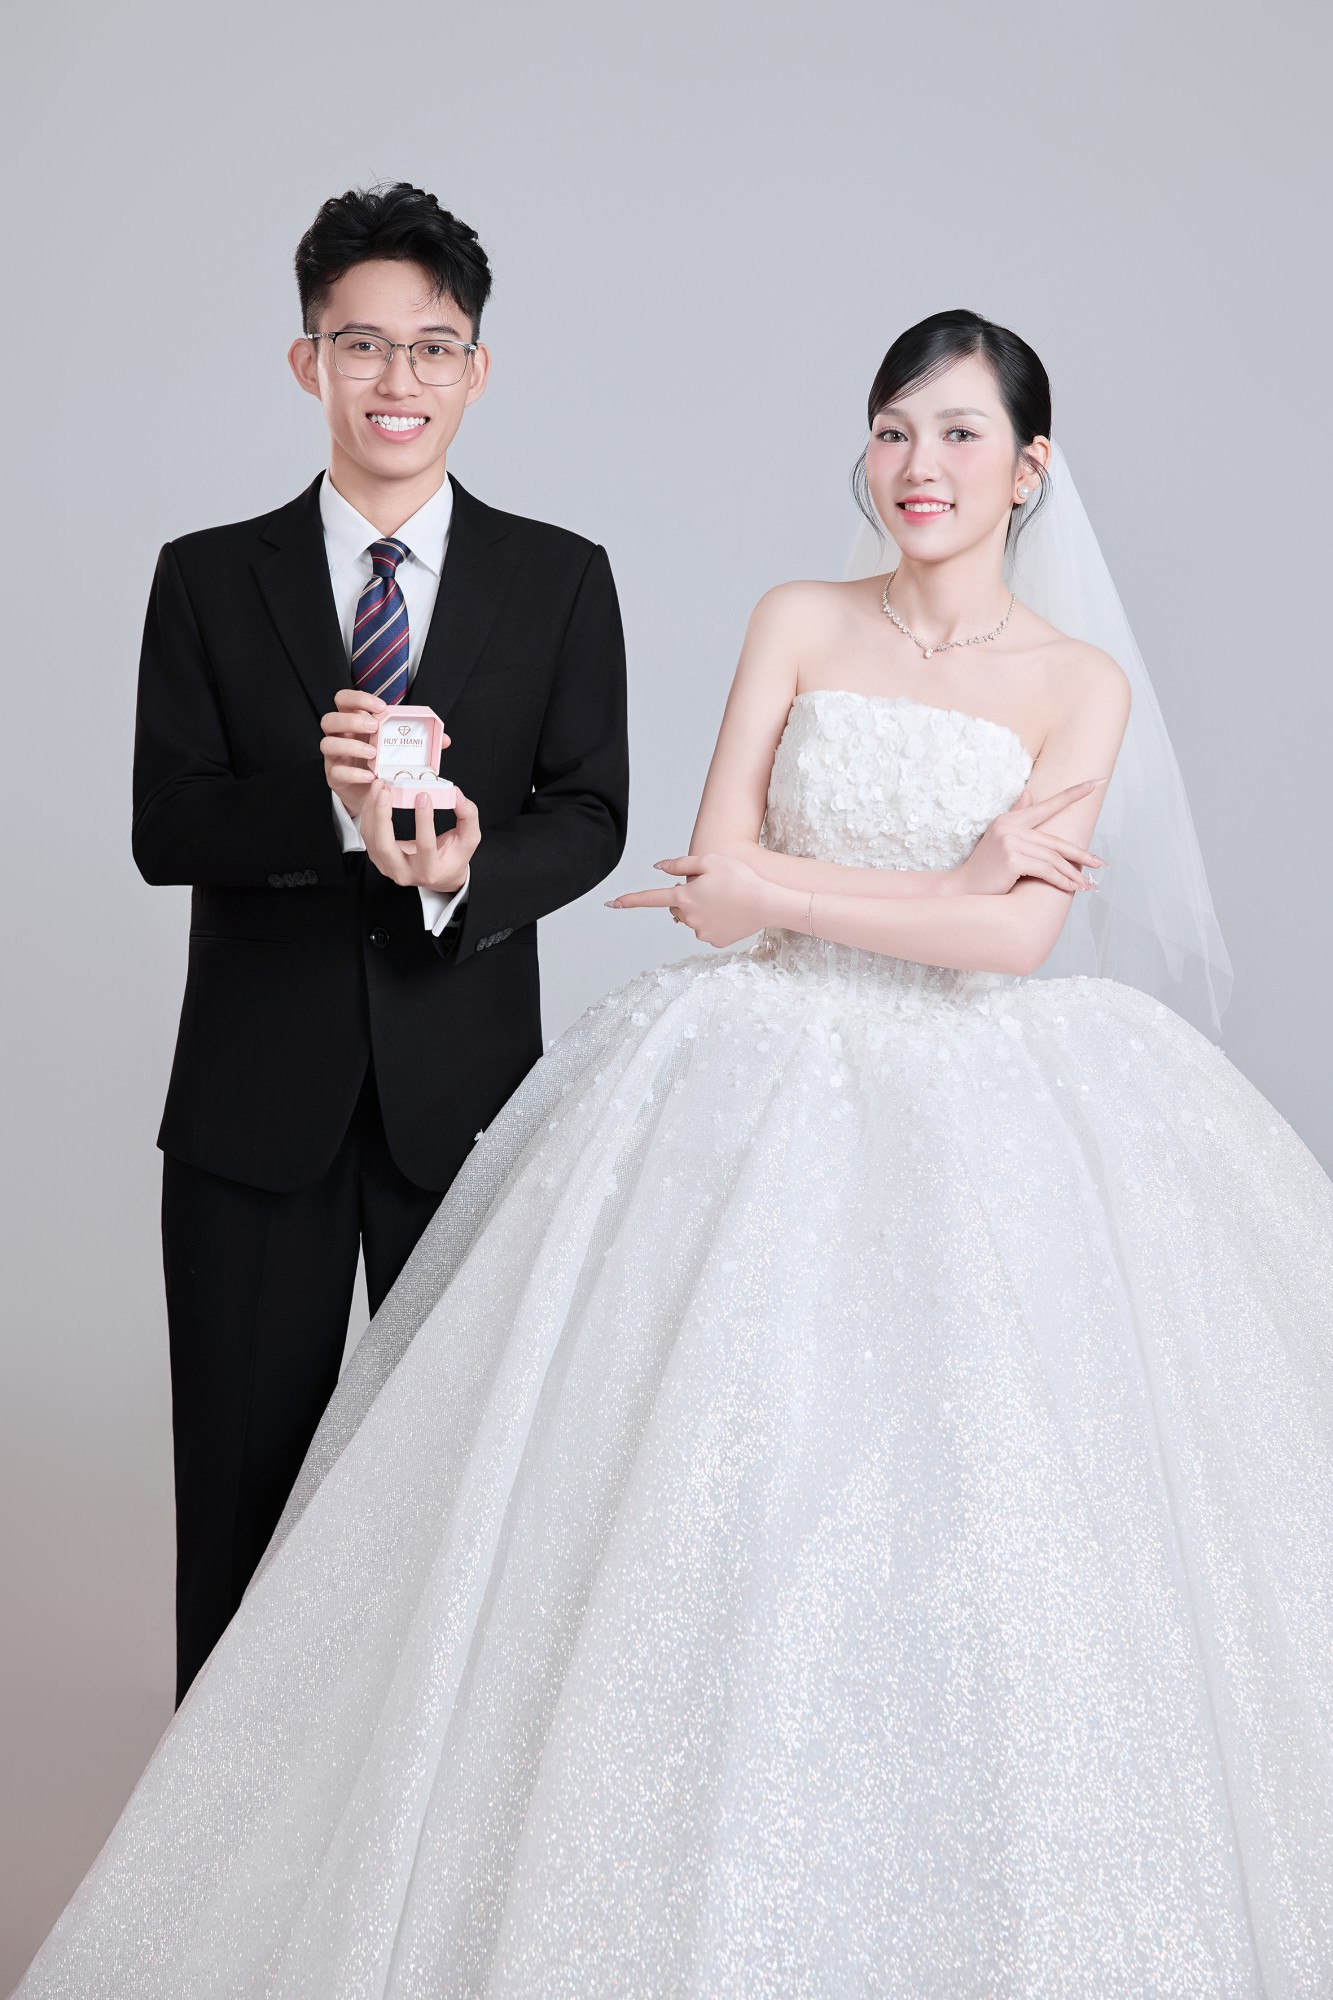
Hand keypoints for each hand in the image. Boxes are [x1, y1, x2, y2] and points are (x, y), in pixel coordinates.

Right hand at [319, 689, 455, 824]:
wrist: (373, 796)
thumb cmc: (385, 765)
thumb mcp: (399, 750)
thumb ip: (418, 742)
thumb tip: (444, 739)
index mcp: (353, 723)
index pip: (344, 700)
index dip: (358, 699)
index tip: (380, 707)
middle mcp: (340, 737)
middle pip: (329, 719)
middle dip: (351, 721)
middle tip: (374, 728)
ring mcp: (335, 757)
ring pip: (326, 743)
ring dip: (350, 746)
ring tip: (374, 754)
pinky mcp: (334, 776)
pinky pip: (336, 771)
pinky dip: (354, 773)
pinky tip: (371, 776)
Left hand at [360, 778, 480, 893]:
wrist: (439, 875)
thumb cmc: (454, 856)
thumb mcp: (469, 838)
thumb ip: (467, 814)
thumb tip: (454, 792)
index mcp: (430, 870)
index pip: (425, 845)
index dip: (423, 820)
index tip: (423, 796)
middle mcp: (405, 873)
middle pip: (386, 846)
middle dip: (382, 816)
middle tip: (386, 791)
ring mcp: (388, 868)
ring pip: (372, 839)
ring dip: (372, 810)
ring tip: (379, 787)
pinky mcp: (379, 859)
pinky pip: (368, 836)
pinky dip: (369, 814)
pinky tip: (375, 797)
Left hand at [607, 852, 772, 946]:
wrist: (768, 903)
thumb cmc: (740, 878)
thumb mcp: (710, 861)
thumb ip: (681, 864)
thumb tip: (658, 869)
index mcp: (683, 896)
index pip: (650, 899)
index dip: (629, 900)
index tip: (611, 903)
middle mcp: (688, 917)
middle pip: (677, 907)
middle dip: (686, 897)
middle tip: (711, 887)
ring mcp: (701, 932)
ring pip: (693, 918)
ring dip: (702, 909)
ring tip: (726, 899)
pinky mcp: (715, 941)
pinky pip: (708, 929)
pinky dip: (716, 921)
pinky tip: (732, 913)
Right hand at [951, 781, 1106, 896]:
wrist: (962, 888)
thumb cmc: (985, 868)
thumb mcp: (1000, 838)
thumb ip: (1017, 816)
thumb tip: (1029, 792)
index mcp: (1010, 820)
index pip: (1047, 806)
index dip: (1073, 794)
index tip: (1096, 782)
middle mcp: (1010, 827)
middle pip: (1055, 841)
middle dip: (1081, 854)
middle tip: (1100, 864)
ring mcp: (1010, 842)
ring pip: (1053, 859)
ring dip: (1073, 875)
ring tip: (1087, 886)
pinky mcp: (1012, 859)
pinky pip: (1046, 871)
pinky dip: (1061, 881)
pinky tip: (1071, 889)